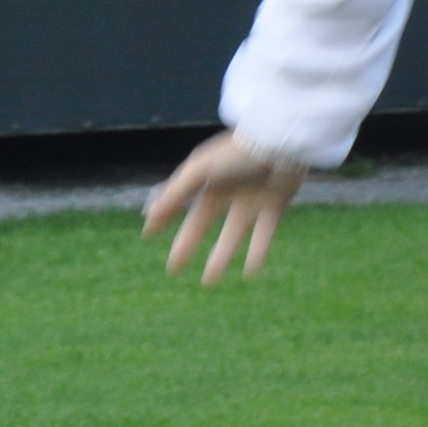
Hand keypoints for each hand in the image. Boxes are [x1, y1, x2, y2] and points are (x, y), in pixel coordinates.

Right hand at [143, 130, 310, 281]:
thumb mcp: (200, 171)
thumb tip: (148, 213)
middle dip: (187, 244)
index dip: (163, 217)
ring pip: (233, 234)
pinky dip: (257, 252)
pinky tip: (249, 273)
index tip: (147, 235)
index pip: (179, 201)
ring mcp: (251, 199)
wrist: (280, 144)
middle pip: (202, 222)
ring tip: (208, 281)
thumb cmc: (237, 153)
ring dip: (220, 257)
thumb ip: (175, 192)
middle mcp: (227, 189)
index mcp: (206, 177)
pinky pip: (264, 234)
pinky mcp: (274, 205)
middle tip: (172, 269)